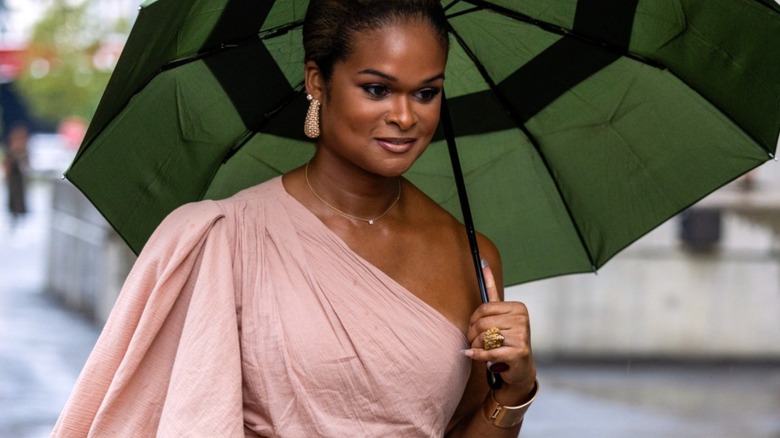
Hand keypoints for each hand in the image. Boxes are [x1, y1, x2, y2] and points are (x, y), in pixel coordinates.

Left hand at [464, 260, 535, 400]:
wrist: (520, 369)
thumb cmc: (506, 340)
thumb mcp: (500, 315)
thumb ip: (492, 291)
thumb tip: (484, 263)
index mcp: (518, 308)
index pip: (484, 308)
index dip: (473, 320)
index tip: (474, 328)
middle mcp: (523, 320)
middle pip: (483, 323)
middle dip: (472, 335)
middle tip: (473, 342)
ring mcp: (522, 336)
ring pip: (484, 338)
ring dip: (476, 346)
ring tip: (480, 350)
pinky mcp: (519, 353)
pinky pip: (488, 352)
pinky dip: (476, 355)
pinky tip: (473, 355)